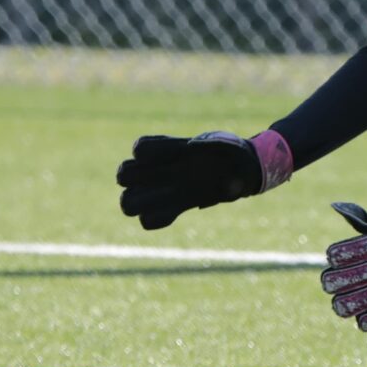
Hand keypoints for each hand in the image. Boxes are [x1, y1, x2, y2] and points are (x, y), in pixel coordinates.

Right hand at [116, 128, 291, 229]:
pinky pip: (149, 221)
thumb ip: (208, 147)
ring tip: (165, 198)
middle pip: (123, 174)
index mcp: (170, 150)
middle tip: (158, 179)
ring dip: (139, 200)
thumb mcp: (221, 144)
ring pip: (128, 200)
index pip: (140, 148)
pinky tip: (176, 211)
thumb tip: (193, 153)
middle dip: (133, 178)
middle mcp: (161, 169)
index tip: (173, 153)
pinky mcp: (176, 205)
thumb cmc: (231, 150)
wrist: (244, 166)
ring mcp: (164, 188)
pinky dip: (157, 220)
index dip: (147, 151)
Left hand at [320, 201, 366, 330]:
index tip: (331, 256)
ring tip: (337, 304)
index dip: (340, 254)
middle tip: (327, 283)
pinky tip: (359, 320)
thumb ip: (361, 217)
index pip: (360, 248)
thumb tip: (336, 207)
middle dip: (338, 281)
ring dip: (349, 303)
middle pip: (360, 275)